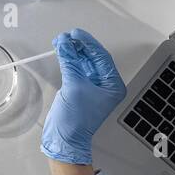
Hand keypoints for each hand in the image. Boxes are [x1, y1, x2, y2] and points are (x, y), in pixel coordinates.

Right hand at [41, 28, 126, 165]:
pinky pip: (77, 69)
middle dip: (79, 46)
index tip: (75, 34)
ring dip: (72, 52)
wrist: (64, 140)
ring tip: (61, 42)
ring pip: (84, 62)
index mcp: (113, 85)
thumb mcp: (74, 86)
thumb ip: (69, 62)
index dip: (88, 43)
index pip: (101, 57)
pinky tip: (62, 52)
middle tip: (66, 36)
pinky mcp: (80, 89)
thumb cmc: (75, 122)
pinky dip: (69, 60)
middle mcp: (105, 85)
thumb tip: (65, 43)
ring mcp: (93, 87)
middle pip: (93, 58)